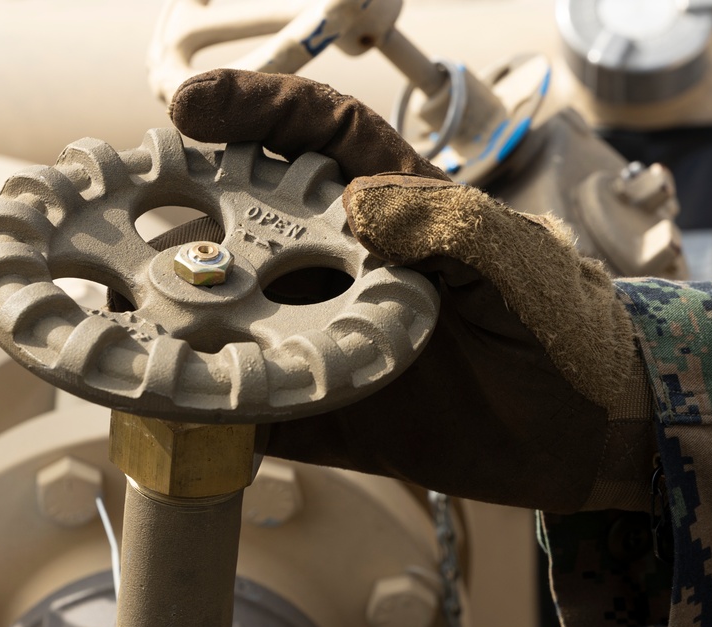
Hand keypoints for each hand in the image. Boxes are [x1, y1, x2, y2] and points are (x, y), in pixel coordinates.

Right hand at [170, 69, 653, 512]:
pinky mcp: (335, 411)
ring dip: (184, 314)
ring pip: (242, 316)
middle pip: (253, 226)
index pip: (319, 139)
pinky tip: (172, 407)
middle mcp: (350, 268)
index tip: (192, 107)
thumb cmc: (571, 331)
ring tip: (124, 311)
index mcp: (397, 212)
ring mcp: (334, 338)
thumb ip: (453, 225)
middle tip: (119, 214)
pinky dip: (218, 409)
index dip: (257, 111)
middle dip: (188, 212)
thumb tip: (357, 206)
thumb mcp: (525, 262)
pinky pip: (263, 408)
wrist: (592, 435)